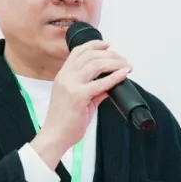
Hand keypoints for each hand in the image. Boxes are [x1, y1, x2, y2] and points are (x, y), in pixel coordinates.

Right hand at [30, 40, 130, 167]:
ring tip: (125, 65)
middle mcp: (65, 77)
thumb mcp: (79, 99)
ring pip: (96, 64)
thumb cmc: (64, 120)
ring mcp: (71, 85)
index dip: (94, 44)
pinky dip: (115, 76)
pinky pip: (100, 83)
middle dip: (110, 54)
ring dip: (114, 62)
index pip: (78, 51)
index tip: (108, 45)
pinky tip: (124, 74)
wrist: (55, 136)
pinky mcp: (78, 96)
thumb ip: (94, 89)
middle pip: (90, 55)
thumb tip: (110, 82)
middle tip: (122, 60)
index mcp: (63, 75)